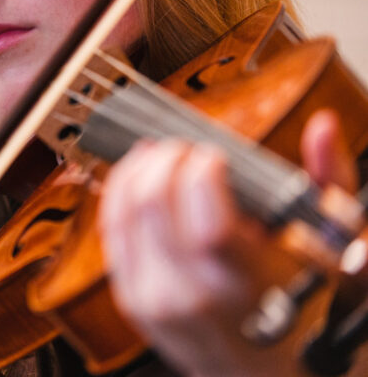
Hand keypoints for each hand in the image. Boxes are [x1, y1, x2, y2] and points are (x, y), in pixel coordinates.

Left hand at [97, 109, 354, 376]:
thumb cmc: (308, 321)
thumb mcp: (336, 256)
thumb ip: (329, 185)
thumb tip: (323, 127)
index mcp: (241, 282)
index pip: (200, 204)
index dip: (202, 165)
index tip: (217, 155)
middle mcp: (187, 292)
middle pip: (152, 198)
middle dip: (168, 158)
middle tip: (188, 147)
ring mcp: (152, 298)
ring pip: (121, 209)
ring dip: (138, 169)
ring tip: (161, 154)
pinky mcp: (130, 299)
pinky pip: (110, 232)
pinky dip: (119, 195)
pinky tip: (138, 179)